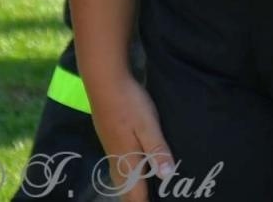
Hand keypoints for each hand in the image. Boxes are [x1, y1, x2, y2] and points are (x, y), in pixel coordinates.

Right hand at [89, 77, 175, 201]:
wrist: (105, 83)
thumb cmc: (130, 104)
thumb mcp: (148, 125)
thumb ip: (157, 150)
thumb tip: (167, 176)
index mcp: (127, 159)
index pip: (135, 191)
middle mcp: (117, 159)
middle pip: (125, 189)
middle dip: (135, 199)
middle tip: (148, 201)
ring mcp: (111, 148)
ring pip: (120, 178)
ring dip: (131, 189)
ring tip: (141, 194)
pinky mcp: (111, 139)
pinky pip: (119, 167)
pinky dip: (127, 176)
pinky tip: (134, 170)